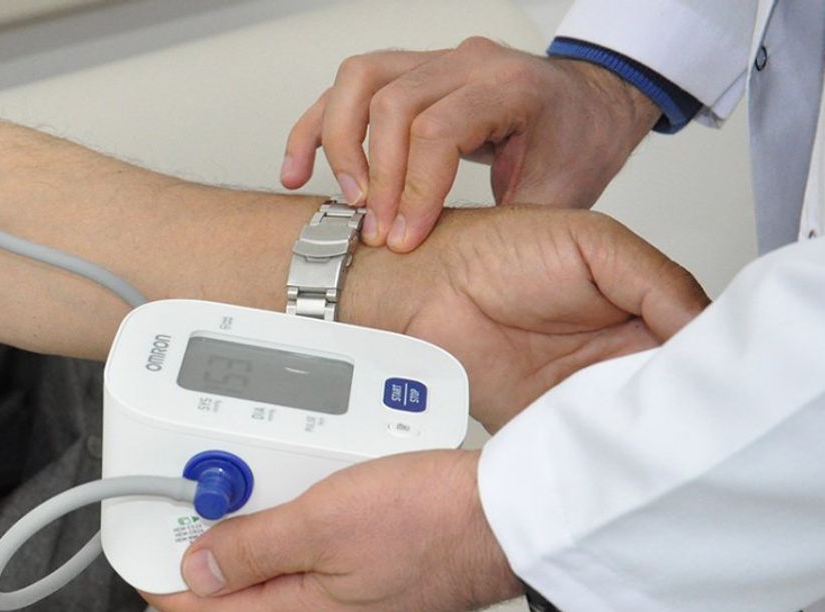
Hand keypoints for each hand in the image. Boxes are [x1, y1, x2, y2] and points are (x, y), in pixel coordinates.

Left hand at [146, 449, 519, 611]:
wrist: (517, 509)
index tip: (138, 564)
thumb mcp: (322, 525)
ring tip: (240, 474)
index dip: (168, 586)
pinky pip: (326, 531)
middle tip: (183, 498)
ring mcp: (363, 576)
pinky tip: (305, 473)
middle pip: (249, 576)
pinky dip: (302, 503)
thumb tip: (198, 567)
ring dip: (258, 514)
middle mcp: (333, 601)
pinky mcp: (388, 548)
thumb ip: (254, 546)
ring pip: (289, 548)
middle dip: (210, 537)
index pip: (215, 609)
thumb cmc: (438, 522)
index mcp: (308, 609)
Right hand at [280, 38, 661, 251]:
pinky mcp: (408, 72)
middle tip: (375, 229)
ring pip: (359, 80)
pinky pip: (348, 88)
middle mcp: (468, 63)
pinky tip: (300, 167)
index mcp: (510, 86)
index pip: (439, 129)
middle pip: (392, 102)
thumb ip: (509, 228)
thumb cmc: (577, 143)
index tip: (404, 238)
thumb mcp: (558, 196)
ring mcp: (434, 63)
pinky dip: (317, 127)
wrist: (587, 107)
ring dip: (337, 142)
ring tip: (339, 199)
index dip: (415, 190)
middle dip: (376, 175)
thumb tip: (462, 273)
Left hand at [347, 206, 707, 431]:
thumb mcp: (594, 244)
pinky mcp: (548, 424)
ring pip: (637, 426)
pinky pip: (588, 447)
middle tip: (692, 413)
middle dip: (684, 405)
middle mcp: (616, 354)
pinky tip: (614, 448)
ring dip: (646, 432)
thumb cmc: (496, 251)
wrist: (421, 289)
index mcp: (639, 308)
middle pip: (672, 392)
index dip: (712, 363)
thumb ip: (656, 281)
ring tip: (654, 431)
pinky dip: (603, 452)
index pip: (697, 343)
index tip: (720, 379)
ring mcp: (583, 392)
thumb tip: (705, 326)